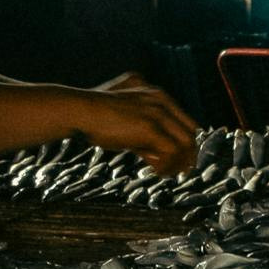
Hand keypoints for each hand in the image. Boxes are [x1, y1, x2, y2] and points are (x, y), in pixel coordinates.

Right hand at [75, 74, 197, 175]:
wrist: (78, 110)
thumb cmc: (93, 114)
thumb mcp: (123, 114)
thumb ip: (141, 128)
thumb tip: (154, 153)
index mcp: (156, 94)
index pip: (184, 121)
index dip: (185, 142)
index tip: (180, 158)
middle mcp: (161, 100)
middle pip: (190, 132)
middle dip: (187, 155)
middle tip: (180, 171)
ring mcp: (157, 113)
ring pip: (185, 143)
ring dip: (178, 163)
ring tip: (167, 174)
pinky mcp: (150, 128)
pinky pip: (171, 152)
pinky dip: (167, 165)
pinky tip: (157, 172)